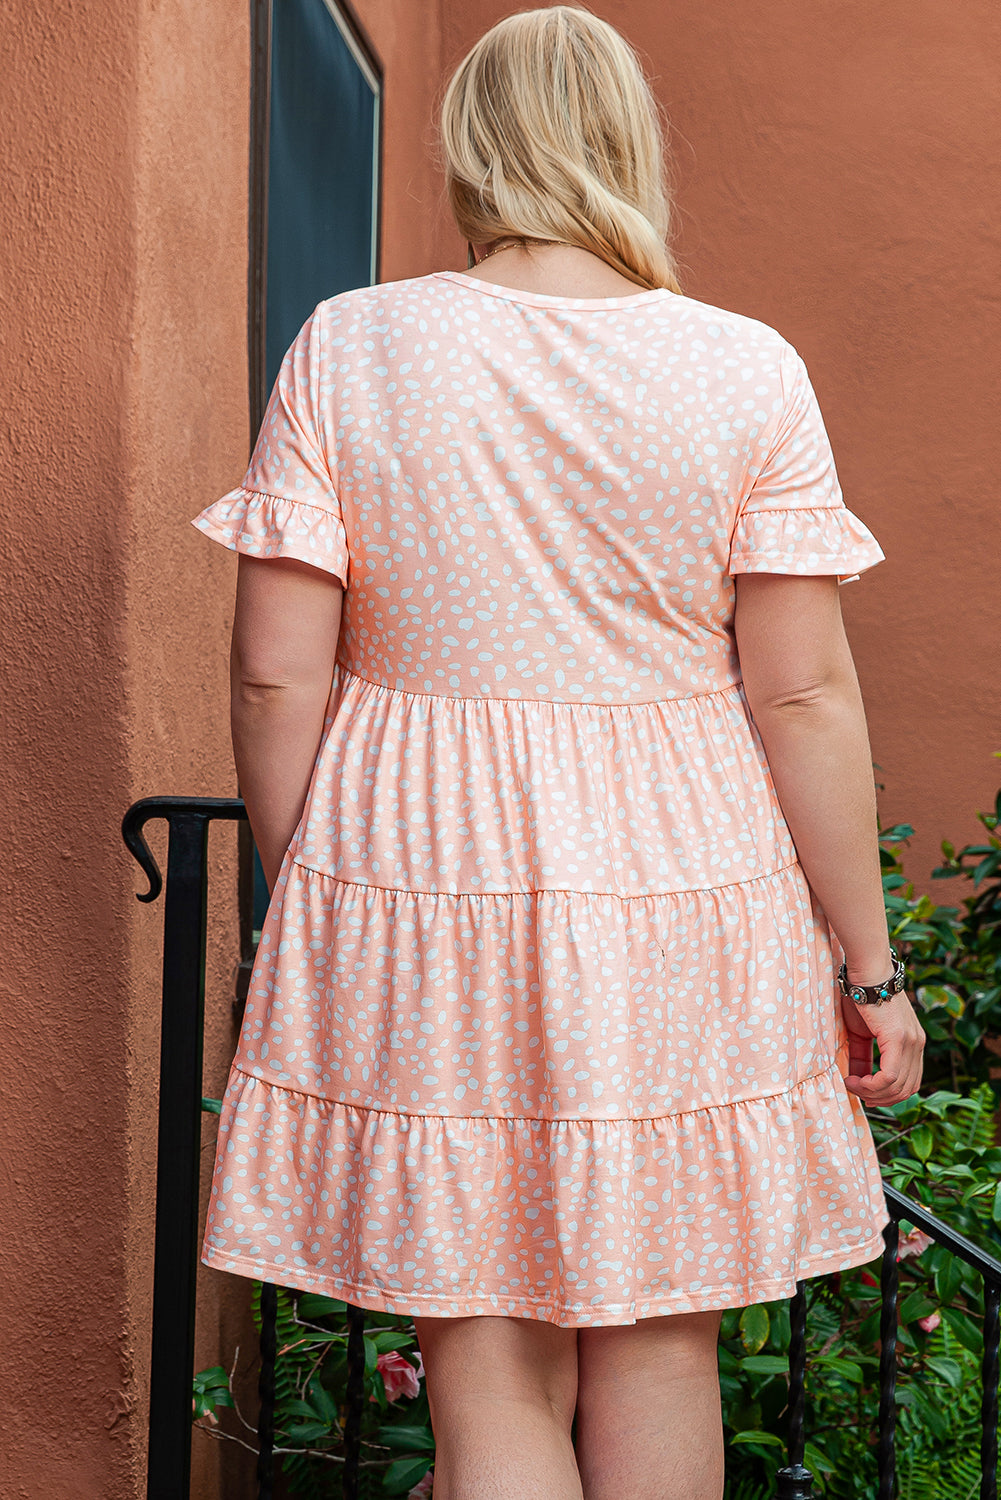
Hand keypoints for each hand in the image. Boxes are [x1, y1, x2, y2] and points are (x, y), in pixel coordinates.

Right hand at [841, 990, 924, 1105]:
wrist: (866, 973)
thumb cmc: (861, 997)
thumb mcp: (862, 1033)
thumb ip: (862, 1056)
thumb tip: (856, 1079)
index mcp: (914, 1043)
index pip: (910, 1083)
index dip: (888, 1095)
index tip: (864, 1092)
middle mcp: (918, 1044)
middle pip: (907, 1090)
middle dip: (881, 1099)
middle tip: (858, 1093)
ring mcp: (912, 1043)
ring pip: (898, 1087)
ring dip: (873, 1093)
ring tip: (852, 1085)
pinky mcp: (899, 1040)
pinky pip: (890, 1077)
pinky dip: (871, 1085)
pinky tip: (854, 1080)